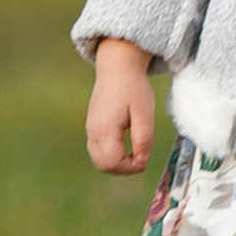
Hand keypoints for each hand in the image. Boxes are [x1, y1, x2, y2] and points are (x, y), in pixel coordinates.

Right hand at [85, 38, 158, 173]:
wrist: (118, 66)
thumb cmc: (133, 87)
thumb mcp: (144, 112)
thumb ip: (143, 139)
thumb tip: (141, 161)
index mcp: (105, 128)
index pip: (112, 162)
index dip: (131, 167)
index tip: (145, 158)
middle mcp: (93, 131)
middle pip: (103, 165)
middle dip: (123, 168)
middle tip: (140, 158)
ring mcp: (90, 128)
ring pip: (99, 160)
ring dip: (116, 163)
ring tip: (134, 152)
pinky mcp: (92, 126)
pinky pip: (97, 150)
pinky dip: (110, 154)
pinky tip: (125, 145)